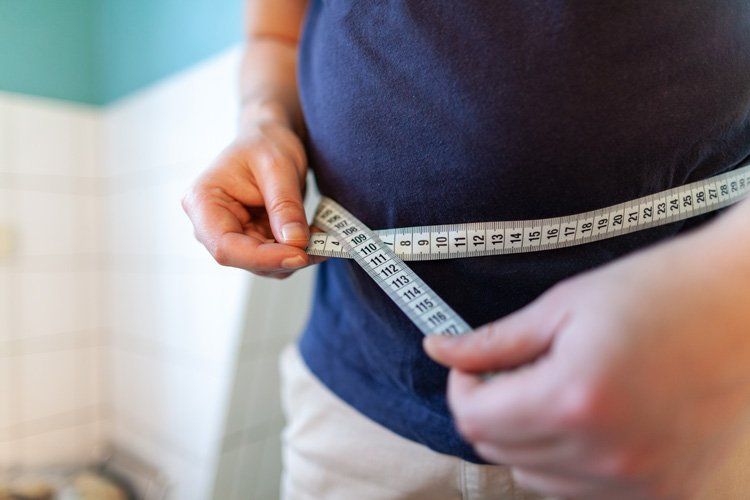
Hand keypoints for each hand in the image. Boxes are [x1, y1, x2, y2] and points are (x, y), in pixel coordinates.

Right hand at [183, 118, 317, 277]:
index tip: (299, 255)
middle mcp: (211, 227)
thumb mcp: (278, 167)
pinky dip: (300, 252)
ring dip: (297, 257)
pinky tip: (316, 236)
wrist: (269, 140)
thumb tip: (295, 243)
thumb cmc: (266, 144)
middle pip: (246, 260)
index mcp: (202, 203)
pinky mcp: (253, 243)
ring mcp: (232, 237)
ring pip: (265, 266)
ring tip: (324, 236)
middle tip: (324, 245)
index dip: (262, 258)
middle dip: (285, 257)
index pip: (225, 247)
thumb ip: (285, 205)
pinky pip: (277, 259)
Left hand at [425, 232, 749, 497]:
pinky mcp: (669, 494)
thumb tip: (438, 349)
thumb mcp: (564, 306)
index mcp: (572, 399)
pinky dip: (571, 464)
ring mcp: (641, 482)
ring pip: (538, 481)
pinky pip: (586, 495)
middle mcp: (605, 455)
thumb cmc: (658, 291)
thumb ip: (494, 340)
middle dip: (492, 411)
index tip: (474, 368)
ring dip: (529, 441)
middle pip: (500, 453)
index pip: (473, 420)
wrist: (743, 306)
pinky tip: (590, 422)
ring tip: (558, 393)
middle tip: (518, 373)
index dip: (463, 388)